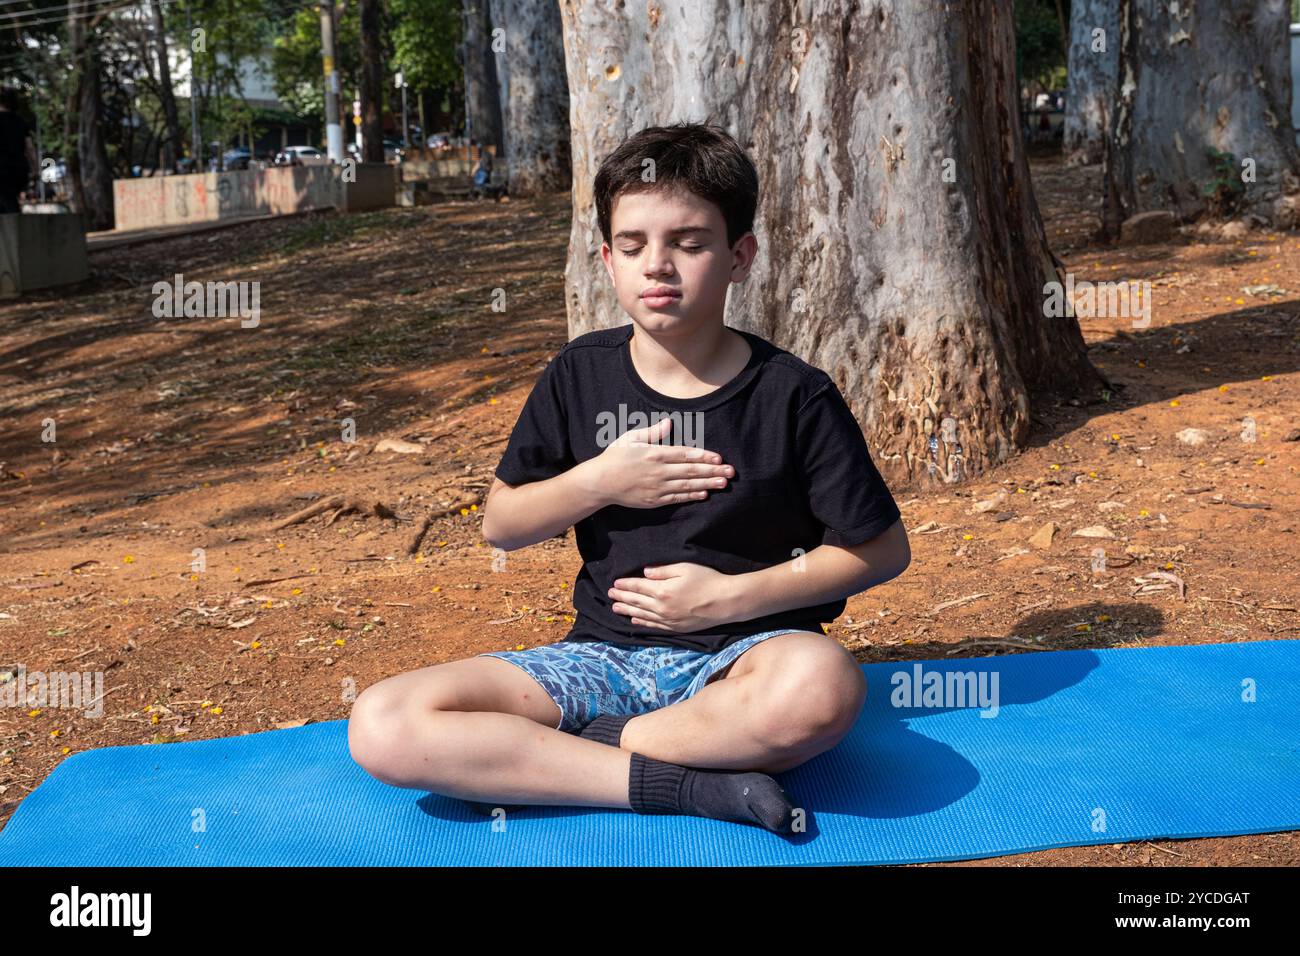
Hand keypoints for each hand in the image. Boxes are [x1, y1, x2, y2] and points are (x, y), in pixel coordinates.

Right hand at [585, 415, 733, 508]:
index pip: (685, 454)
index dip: (704, 456)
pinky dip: (691, 495)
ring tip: (723, 484)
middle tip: (731, 472)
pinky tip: (704, 493)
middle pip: (691, 470)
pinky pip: (677, 497)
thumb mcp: (630, 438)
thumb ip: (651, 432)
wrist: (599, 483)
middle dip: (713, 471)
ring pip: (687, 485)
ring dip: (707, 484)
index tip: (719, 458)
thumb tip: (669, 423)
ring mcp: (657, 488)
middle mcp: (658, 471)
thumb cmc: (614, 457)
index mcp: (654, 454)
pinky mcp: (653, 501)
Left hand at [607, 562, 738, 631]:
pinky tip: (634, 620)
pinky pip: (653, 626)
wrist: (724, 602)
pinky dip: (642, 623)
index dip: (625, 584)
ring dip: (627, 610)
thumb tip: (645, 573)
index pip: (638, 586)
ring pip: (641, 615)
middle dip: (621, 597)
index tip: (615, 583)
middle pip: (636, 601)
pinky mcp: (675, 628)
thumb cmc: (707, 580)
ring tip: (615, 608)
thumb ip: (663, 570)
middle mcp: (661, 607)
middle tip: (610, 595)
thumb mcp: (685, 568)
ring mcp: (668, 620)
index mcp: (662, 590)